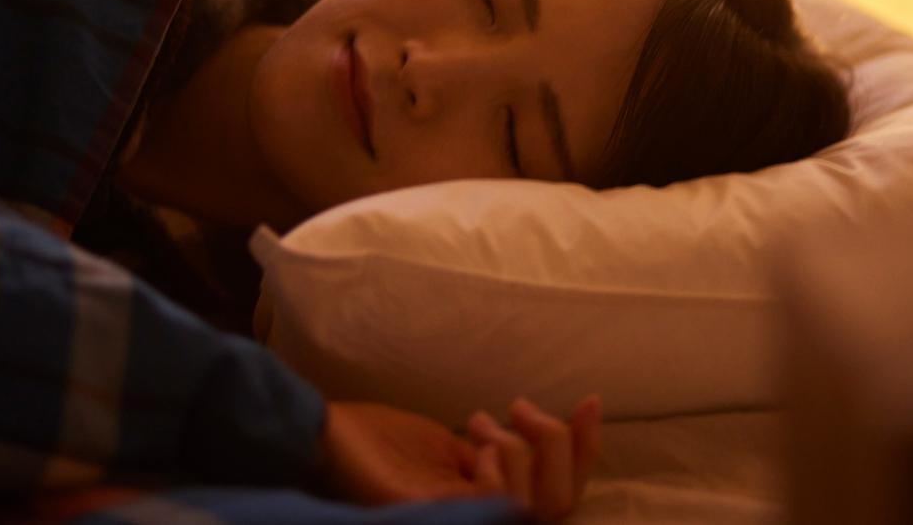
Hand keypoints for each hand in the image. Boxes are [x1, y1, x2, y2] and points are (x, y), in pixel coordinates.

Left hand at [320, 396, 601, 520]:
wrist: (323, 436)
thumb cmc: (381, 442)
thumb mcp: (454, 446)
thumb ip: (496, 456)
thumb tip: (537, 435)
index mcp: (486, 506)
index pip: (562, 498)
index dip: (586, 451)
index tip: (589, 400)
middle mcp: (478, 519)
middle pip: (563, 503)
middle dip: (558, 444)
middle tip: (517, 407)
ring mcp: (456, 522)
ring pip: (536, 502)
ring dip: (519, 448)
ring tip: (479, 422)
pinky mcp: (432, 517)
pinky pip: (496, 503)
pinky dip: (498, 469)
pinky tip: (475, 443)